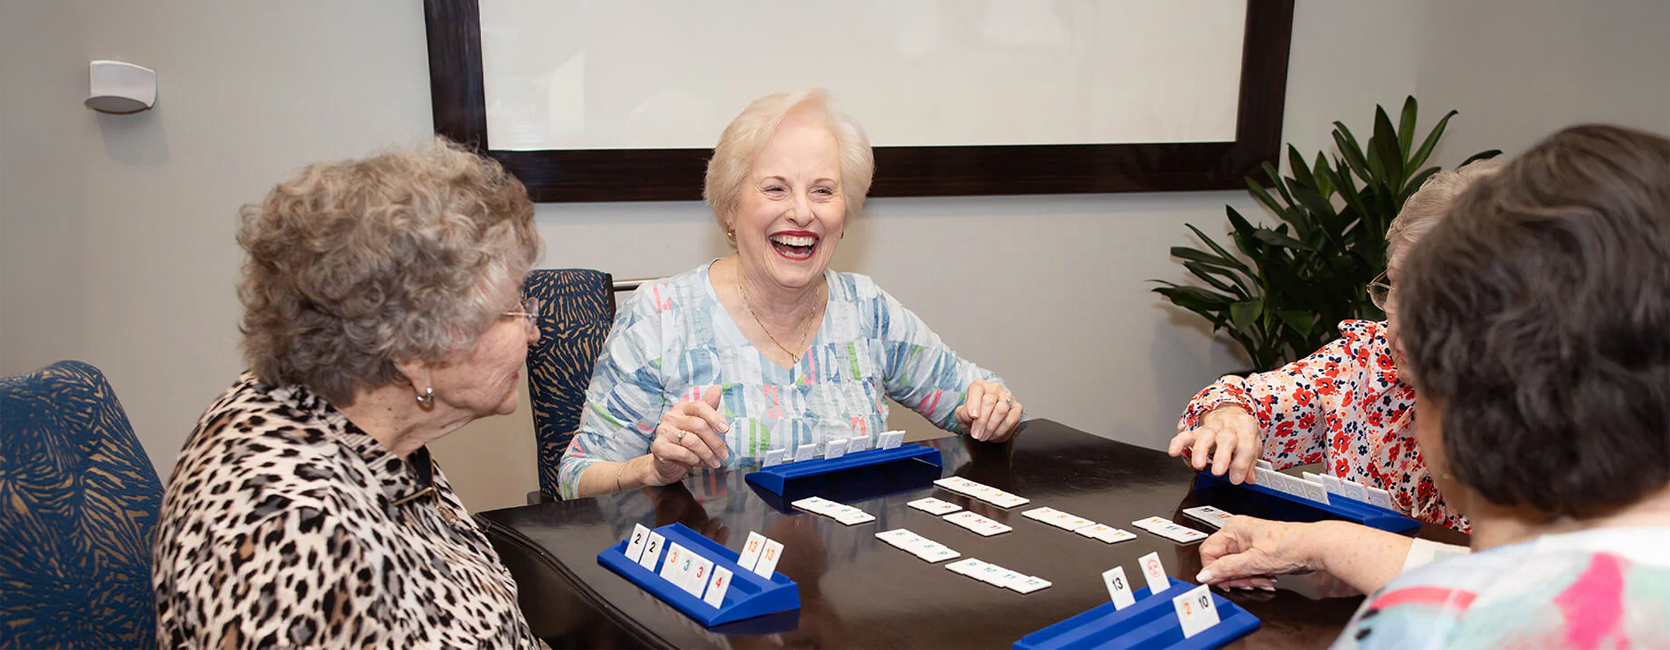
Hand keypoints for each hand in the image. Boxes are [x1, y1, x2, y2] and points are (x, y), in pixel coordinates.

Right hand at [646, 386, 730, 485]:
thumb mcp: (699, 425)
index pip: (700, 406)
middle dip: (715, 442)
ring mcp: (663, 431)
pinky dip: (695, 460)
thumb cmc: (685, 443)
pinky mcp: (658, 447)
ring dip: (707, 454)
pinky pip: (683, 453)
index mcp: (681, 408)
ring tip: (715, 462)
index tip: (726, 430)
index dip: (715, 417)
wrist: (665, 464)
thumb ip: (708, 408)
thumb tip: (717, 388)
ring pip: (693, 441)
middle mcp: (671, 416)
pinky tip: (699, 463)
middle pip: (699, 425)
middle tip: (724, 454)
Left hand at [955, 379, 1021, 441]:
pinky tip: (993, 435)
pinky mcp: (1017, 408)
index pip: (976, 390)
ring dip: (991, 427)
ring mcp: (1008, 397)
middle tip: (976, 434)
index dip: (974, 403)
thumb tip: (970, 416)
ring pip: (1001, 411)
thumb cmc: (973, 417)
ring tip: (984, 436)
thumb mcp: (962, 415)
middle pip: (989, 401)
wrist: (985, 425)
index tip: (973, 416)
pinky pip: (1010, 420)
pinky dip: (1001, 431)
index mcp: (979, 386)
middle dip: (981, 421)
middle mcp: (994, 388)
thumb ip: (963, 414)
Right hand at [1168, 405, 1262, 483]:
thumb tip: (1248, 478)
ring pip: (1205, 436)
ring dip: (1200, 451)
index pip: (1246, 445)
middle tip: (1218, 472)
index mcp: (1246, 427)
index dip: (1242, 463)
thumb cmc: (1242, 432)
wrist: (1230, 413)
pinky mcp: (1196, 431)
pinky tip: (1174, 452)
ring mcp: (1211, 428)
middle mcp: (1228, 426)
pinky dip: (1178, 443)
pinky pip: (1185, 435)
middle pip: (1226, 438)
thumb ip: (1251, 462)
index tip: (1237, 479)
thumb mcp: (1254, 444)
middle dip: (1221, 456)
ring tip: (1198, 465)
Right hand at [1195, 516, 1320, 590]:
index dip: (1215, 570)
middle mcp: (1239, 533)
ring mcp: (1249, 542)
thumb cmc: (1292, 545)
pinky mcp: (1258, 551)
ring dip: (1247, 578)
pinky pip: (1247, 567)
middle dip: (1235, 576)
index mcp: (1233, 529)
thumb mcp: (1254, 561)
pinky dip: (1255, 576)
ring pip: (1235, 566)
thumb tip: (1204, 575)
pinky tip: (1266, 578)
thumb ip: (1226, 568)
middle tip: (1248, 582)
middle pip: (1222, 561)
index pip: (1208, 552)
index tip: (1224, 583)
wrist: (1317, 547)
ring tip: (1262, 580)